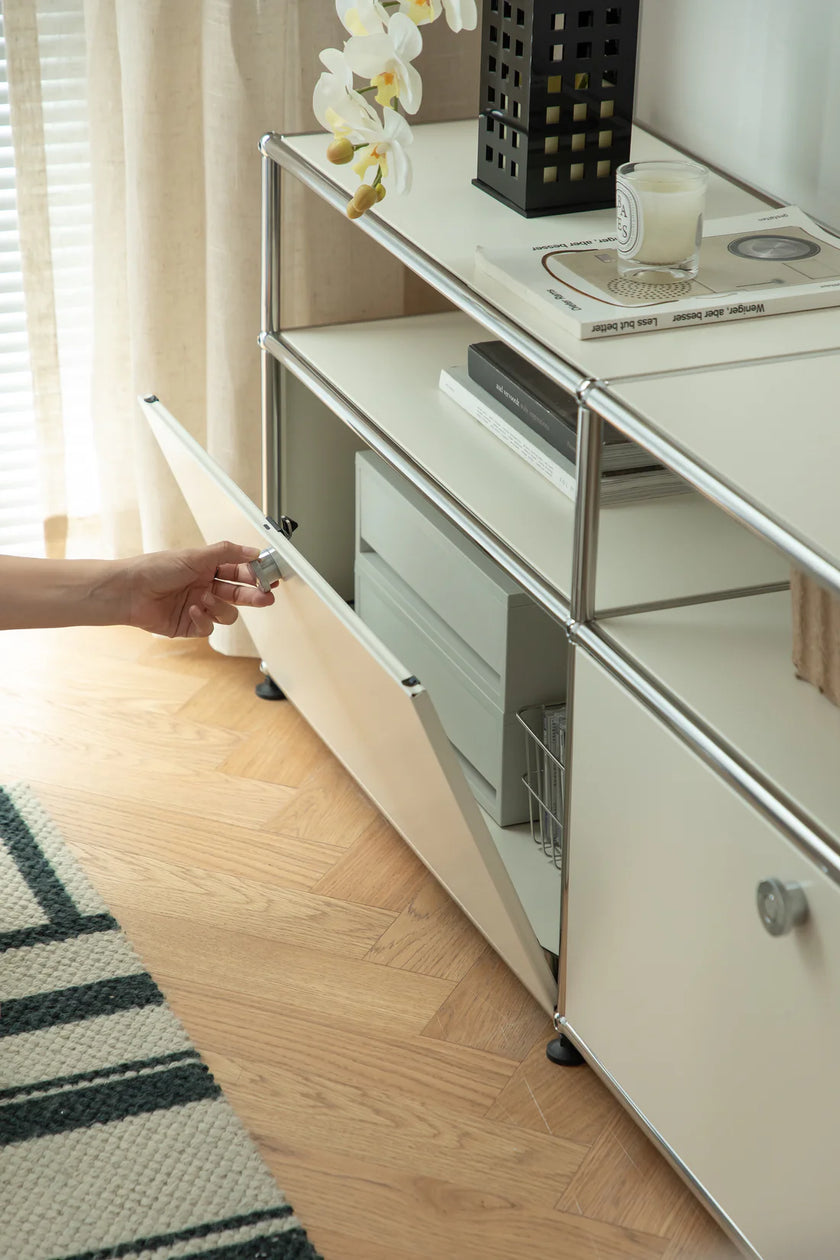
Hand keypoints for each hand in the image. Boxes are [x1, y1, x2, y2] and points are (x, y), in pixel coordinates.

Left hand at [123, 541, 275, 637]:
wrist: (130, 591)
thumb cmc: (155, 569)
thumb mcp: (195, 556)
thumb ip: (227, 553)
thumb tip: (253, 551)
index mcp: (207, 568)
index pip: (239, 571)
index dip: (256, 575)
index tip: (270, 576)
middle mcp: (205, 587)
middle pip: (239, 594)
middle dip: (253, 595)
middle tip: (265, 596)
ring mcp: (199, 607)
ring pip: (227, 613)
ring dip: (220, 607)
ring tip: (206, 599)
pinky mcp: (190, 625)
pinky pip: (209, 627)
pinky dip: (203, 618)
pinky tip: (192, 609)